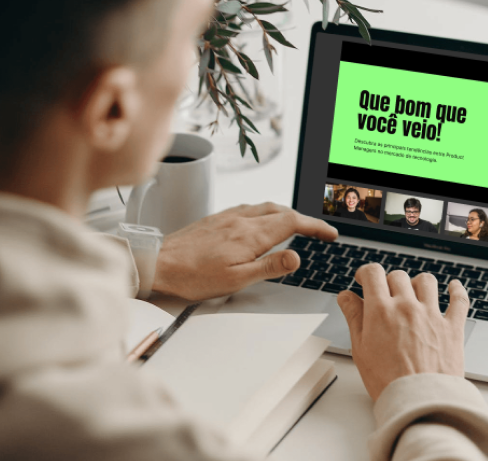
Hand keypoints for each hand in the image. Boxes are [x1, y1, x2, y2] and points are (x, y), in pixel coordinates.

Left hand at [152, 202, 337, 299]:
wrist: (158, 261)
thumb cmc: (192, 275)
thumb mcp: (236, 280)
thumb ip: (269, 267)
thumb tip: (297, 258)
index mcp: (251, 234)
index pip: (292, 222)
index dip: (315, 226)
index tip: (329, 234)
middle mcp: (242, 219)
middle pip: (282, 211)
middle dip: (304, 219)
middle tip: (318, 231)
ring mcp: (228, 216)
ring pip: (266, 207)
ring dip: (286, 213)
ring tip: (295, 225)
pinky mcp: (217, 218)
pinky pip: (250, 208)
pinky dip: (266, 212)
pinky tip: (261, 222)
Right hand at [337, 265, 468, 401]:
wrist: (420, 403)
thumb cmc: (388, 382)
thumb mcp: (360, 349)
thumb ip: (353, 317)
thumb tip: (346, 297)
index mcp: (382, 310)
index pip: (373, 273)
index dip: (366, 272)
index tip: (365, 279)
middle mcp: (407, 306)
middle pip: (398, 276)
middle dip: (389, 282)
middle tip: (386, 294)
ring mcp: (432, 315)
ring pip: (426, 281)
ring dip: (418, 283)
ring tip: (414, 292)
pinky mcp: (452, 327)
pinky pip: (459, 300)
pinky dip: (456, 290)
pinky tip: (453, 287)